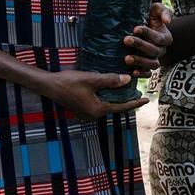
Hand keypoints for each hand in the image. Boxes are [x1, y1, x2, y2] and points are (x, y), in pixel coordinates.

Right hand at [31, 69, 147, 119]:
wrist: (49, 86)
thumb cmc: (69, 82)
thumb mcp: (91, 79)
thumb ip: (109, 80)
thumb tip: (127, 80)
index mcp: (98, 109)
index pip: (121, 107)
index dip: (134, 103)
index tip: (146, 100)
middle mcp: (93, 114)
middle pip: (115, 108)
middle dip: (127, 101)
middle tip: (139, 94)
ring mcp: (87, 113)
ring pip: (107, 106)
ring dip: (117, 99)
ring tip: (127, 92)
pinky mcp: (82, 108)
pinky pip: (100, 104)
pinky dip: (108, 98)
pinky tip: (110, 91)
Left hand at [122, 2, 172, 76]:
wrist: (140, 26)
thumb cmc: (149, 17)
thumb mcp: (157, 10)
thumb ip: (164, 12)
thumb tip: (168, 21)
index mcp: (165, 38)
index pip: (158, 37)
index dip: (147, 33)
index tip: (135, 28)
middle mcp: (161, 50)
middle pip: (154, 50)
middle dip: (140, 45)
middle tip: (126, 40)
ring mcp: (154, 59)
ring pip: (152, 64)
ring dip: (139, 61)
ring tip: (126, 58)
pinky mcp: (146, 67)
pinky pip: (148, 74)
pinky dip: (141, 74)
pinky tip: (132, 72)